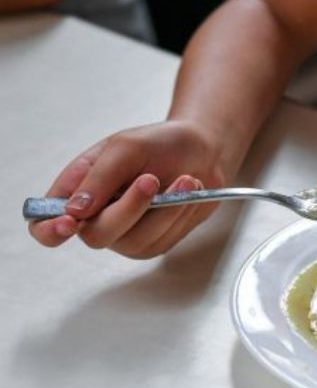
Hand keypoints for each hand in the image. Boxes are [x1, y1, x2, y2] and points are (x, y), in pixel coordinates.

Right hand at [28, 120, 229, 258]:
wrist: (202, 151)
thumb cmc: (158, 145)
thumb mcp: (126, 147)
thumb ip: (99, 177)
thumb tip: (73, 211)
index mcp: (75, 192)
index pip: (43, 225)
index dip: (50, 230)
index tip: (70, 222)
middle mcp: (95, 219)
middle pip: (96, 236)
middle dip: (128, 208)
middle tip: (151, 179)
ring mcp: (125, 235)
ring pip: (135, 240)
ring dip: (164, 209)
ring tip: (185, 179)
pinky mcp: (155, 242)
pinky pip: (163, 239)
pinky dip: (180, 213)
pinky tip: (189, 190)